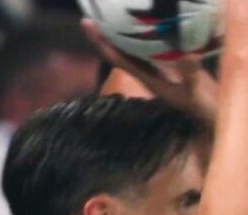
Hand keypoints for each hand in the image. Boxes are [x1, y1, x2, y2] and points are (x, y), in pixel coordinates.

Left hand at [82, 18, 217, 124]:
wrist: (210, 114)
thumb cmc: (200, 106)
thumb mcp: (195, 92)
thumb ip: (190, 76)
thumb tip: (186, 55)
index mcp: (148, 77)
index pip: (120, 58)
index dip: (104, 44)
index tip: (89, 27)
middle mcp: (148, 69)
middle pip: (122, 49)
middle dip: (108, 34)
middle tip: (93, 16)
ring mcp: (159, 65)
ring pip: (136, 46)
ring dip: (125, 32)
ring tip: (115, 14)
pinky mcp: (172, 60)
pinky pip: (156, 44)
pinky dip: (150, 32)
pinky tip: (149, 20)